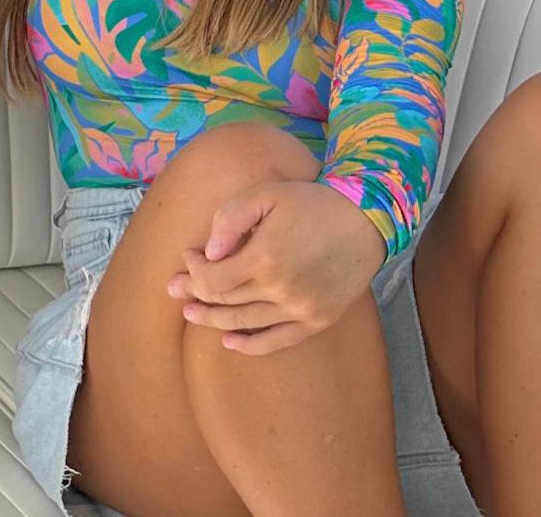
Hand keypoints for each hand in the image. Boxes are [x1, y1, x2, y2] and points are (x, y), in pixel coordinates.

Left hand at [168, 177, 386, 355]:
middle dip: (195, 295)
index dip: (192, 271)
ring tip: (192, 314)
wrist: (365, 220)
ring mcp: (301, 310)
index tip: (188, 255)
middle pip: (225, 302)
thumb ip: (230, 219)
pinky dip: (251, 346)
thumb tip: (208, 252)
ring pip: (245, 324)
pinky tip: (230, 342)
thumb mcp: (265, 194)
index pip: (212, 279)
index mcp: (264, 258)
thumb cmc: (311, 202)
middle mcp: (282, 290)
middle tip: (175, 290)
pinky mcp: (318, 321)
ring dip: (214, 320)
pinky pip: (278, 341)